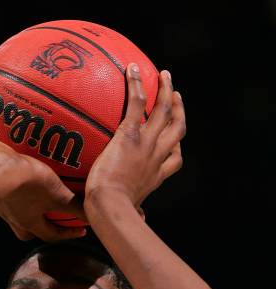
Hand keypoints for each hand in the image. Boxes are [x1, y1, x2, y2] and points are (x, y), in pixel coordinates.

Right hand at [0, 140, 86, 240]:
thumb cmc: (27, 182)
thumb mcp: (58, 193)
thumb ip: (76, 206)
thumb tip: (94, 217)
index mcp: (30, 222)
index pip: (52, 235)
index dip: (68, 234)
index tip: (82, 231)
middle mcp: (13, 219)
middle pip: (26, 233)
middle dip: (39, 229)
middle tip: (49, 221)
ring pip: (8, 218)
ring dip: (18, 215)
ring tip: (25, 204)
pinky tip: (1, 191)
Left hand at [84, 64, 185, 218]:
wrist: (111, 207)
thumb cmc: (114, 214)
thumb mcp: (130, 214)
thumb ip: (135, 214)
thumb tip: (140, 220)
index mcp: (156, 177)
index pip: (174, 160)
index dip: (175, 148)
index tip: (174, 143)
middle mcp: (157, 157)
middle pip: (177, 129)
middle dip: (179, 111)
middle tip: (176, 96)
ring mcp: (147, 144)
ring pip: (165, 111)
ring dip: (167, 90)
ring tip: (164, 75)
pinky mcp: (131, 134)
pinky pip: (138, 102)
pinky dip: (137, 84)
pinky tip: (132, 68)